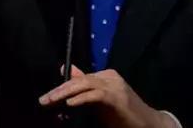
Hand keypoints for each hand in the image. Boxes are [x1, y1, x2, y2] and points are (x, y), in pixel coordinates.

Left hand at [38, 65, 176, 127]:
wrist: (149, 126)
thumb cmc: (123, 117)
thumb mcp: (100, 102)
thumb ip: (85, 87)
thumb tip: (67, 70)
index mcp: (106, 76)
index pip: (79, 79)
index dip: (61, 88)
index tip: (47, 99)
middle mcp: (110, 77)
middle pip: (80, 80)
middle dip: (59, 90)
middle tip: (43, 100)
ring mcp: (115, 86)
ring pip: (85, 84)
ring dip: (65, 93)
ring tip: (51, 101)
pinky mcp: (117, 98)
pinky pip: (95, 95)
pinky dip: (81, 99)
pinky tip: (69, 104)